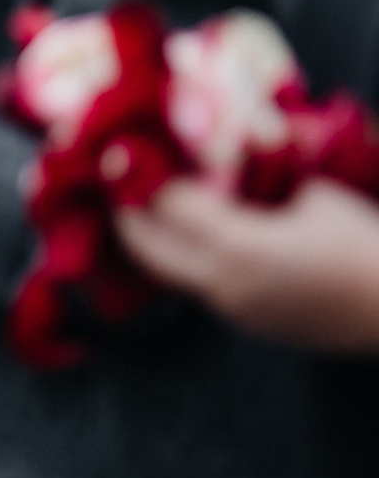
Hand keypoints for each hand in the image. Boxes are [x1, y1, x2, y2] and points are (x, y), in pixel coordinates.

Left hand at [117, 178, 378, 354]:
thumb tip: (231, 160)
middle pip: (149, 249)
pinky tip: (198, 239)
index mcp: (235, 247)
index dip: (147, 176)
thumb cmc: (366, 247)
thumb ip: (263, 180)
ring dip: (156, 241)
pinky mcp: (251, 324)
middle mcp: (222, 283)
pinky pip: (202, 287)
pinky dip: (187, 260)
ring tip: (153, 209)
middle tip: (123, 185)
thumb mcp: (313, 195)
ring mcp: (234, 310)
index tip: (129, 153)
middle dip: (129, 215)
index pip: (167, 206)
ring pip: (172, 273)